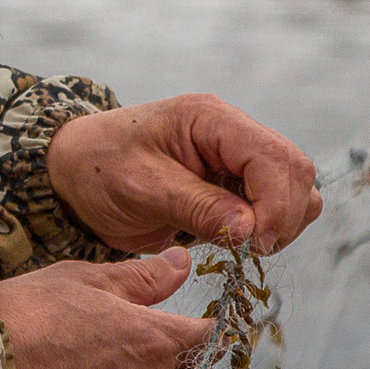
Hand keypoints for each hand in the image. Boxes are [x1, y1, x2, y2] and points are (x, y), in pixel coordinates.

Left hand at [46, 95, 322, 256]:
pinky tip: (233, 240)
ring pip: (295, 189)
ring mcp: (236, 158)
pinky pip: (274, 205)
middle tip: (249, 250)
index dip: (276, 203)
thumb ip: (197, 206)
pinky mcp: (234, 184)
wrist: (74, 173)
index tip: (257, 243)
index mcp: (210, 118)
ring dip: (281, 223)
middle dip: (283, 216)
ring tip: (239, 245)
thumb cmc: (99, 169)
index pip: (272, 156)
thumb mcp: (141, 188)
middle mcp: (232, 132)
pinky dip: (267, 228)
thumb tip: (251, 229)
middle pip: (294, 170)